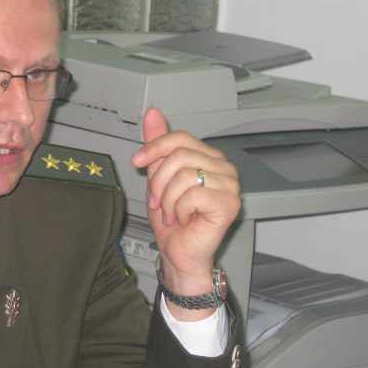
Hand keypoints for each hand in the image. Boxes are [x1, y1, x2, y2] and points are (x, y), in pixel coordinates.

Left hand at [130, 108, 240, 319]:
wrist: (179, 254)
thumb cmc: (173, 221)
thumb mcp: (158, 178)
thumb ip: (158, 147)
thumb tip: (153, 113)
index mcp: (209, 158)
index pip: (180, 138)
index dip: (155, 148)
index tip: (137, 162)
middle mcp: (224, 168)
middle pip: (179, 156)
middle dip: (158, 182)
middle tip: (157, 202)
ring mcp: (230, 185)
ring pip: (184, 176)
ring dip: (167, 200)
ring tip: (171, 213)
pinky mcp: (229, 203)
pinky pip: (192, 194)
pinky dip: (178, 210)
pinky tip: (184, 219)